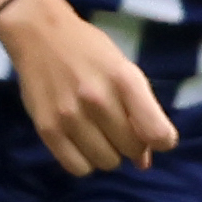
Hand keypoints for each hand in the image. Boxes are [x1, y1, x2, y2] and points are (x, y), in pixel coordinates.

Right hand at [0, 0, 180, 177]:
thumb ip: (141, 111)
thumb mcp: (123, 69)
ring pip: (106, 162)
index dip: (162, 141)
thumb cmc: (90, 50)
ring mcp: (69, 116)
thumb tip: (144, 163)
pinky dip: (85, 161)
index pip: (156, 132)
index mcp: (124, 79)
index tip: (156, 137)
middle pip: (132, 149)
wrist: (39, 34)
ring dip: (108, 153)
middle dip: (132, 144)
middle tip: (119, 126)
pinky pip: (78, 168)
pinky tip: (82, 142)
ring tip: (98, 132)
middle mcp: (97, 98)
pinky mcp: (46, 129)